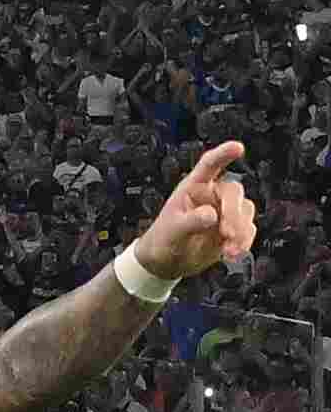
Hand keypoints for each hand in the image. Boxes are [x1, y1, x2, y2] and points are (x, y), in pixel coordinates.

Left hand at [137, 141, 254, 277]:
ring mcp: (224, 212)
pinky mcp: (232, 228)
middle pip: (233, 192)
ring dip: (241, 231)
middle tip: (227, 233)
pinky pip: (248, 229)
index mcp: (193, 188)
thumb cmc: (163, 240)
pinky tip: (232, 253)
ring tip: (229, 250)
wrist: (166, 263)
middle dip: (234, 213)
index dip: (222, 155)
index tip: (237, 147)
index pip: (208, 166)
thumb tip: (211, 215)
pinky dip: (244, 241)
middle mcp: (211, 196)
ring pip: (245, 210)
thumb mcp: (172, 230)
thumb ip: (190, 222)